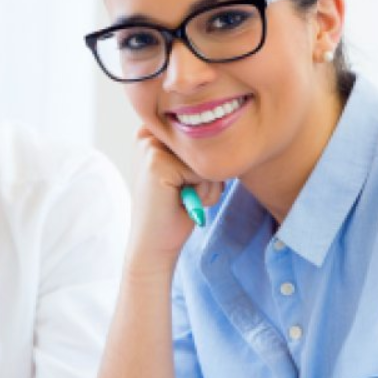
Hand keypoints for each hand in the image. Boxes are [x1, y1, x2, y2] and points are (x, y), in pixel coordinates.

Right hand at [127, 128, 222, 271]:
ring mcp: (149, 147)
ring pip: (207, 159)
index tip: (184, 182)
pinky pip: (204, 173)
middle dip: (207, 175)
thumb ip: (201, 149)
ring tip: (183, 199)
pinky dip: (203, 194)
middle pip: (207, 144)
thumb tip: (229, 133)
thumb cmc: (176, 209)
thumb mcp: (189, 171)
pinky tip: (182, 203)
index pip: (205, 135)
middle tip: (184, 193)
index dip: (206, 164)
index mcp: (154, 132)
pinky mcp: (157, 163)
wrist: (155, 245)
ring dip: (207, 186)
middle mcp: (148, 134)